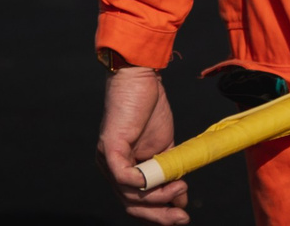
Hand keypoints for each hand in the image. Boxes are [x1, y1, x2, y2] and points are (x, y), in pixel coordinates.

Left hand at [99, 67, 188, 224]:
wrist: (140, 78)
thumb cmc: (150, 108)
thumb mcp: (165, 146)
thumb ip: (170, 170)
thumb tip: (181, 197)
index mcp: (123, 169)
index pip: (135, 201)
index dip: (157, 213)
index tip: (181, 217)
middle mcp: (110, 169)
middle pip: (130, 204)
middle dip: (157, 215)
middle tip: (181, 220)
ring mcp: (108, 160)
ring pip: (129, 194)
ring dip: (157, 198)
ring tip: (181, 188)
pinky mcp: (110, 148)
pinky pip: (124, 176)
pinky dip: (142, 185)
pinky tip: (163, 183)